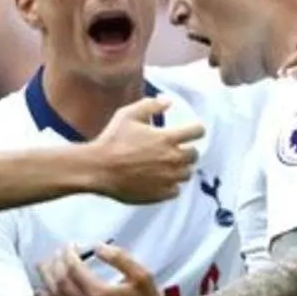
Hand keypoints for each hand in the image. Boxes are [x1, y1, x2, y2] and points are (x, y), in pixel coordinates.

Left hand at [35, 243, 178, 295]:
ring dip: (46, 280)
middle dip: (55, 263)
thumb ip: (118, 257)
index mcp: (99, 294)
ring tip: (42, 266)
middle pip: (60, 281)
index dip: (68, 254)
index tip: (69, 245)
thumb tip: (97, 246)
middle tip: (55, 252)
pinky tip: (40, 294)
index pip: (73, 268)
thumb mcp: (141, 274)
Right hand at [89, 97, 203, 203]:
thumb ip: (151, 105)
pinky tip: (159, 180)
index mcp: (167, 138)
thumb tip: (168, 101)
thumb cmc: (112, 140)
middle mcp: (172, 159)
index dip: (196, 129)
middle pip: (194, 155)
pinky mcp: (160, 194)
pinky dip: (171, 185)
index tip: (191, 131)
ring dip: (180, 168)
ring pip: (187, 174)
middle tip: (175, 149)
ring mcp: (168, 178)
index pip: (197, 131)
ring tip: (167, 166)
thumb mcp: (128, 115)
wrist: (98, 169)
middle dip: (187, 150)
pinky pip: (176, 190)